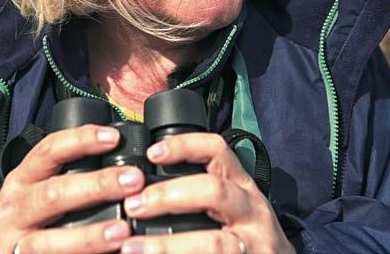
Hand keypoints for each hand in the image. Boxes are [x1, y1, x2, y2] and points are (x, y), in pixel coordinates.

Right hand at [0, 124, 144, 253]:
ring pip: (50, 241)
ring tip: (122, 231)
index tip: (113, 137)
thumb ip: (69, 175)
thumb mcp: (38, 190)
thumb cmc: (30, 219)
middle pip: (55, 193)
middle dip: (97, 185)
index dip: (82, 140)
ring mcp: (14, 245)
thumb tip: (121, 160)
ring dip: (90, 236)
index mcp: (22, 179)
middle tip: (133, 181)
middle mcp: (13, 209)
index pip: (49, 150)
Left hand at [120, 133, 294, 253]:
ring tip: (135, 248)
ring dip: (169, 245)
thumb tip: (142, 187)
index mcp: (240, 184)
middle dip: (169, 195)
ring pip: (214, 242)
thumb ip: (199, 190)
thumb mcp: (231, 203)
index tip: (152, 153)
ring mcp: (254, 244)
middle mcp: (251, 209)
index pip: (217, 149)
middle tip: (135, 204)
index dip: (184, 145)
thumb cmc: (246, 231)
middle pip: (213, 191)